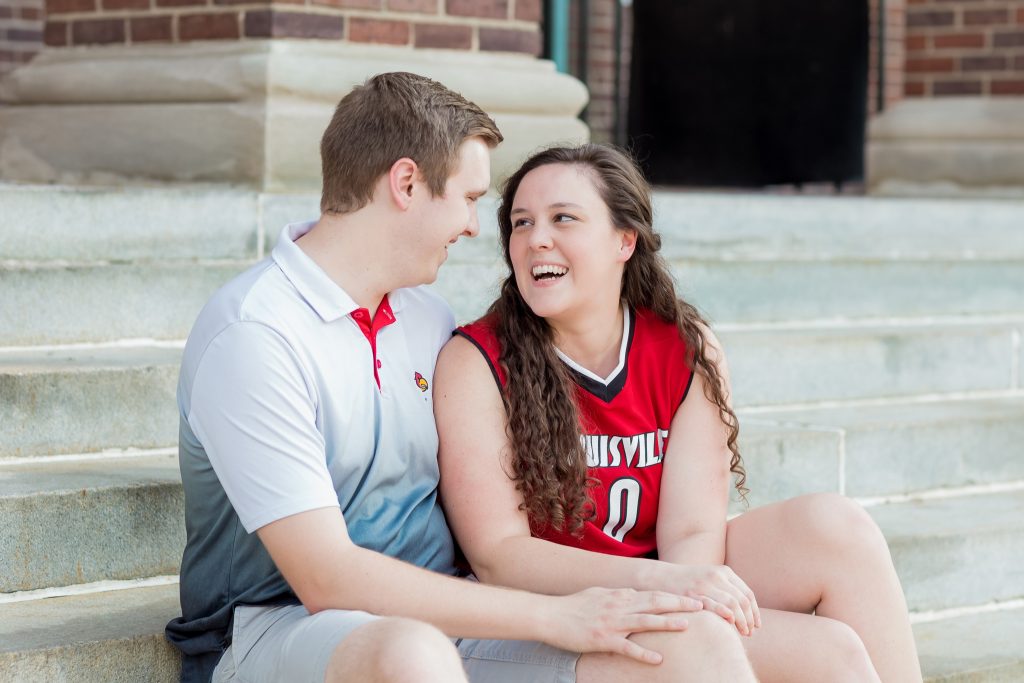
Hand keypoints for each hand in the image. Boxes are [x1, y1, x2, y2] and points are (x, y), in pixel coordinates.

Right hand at [540, 587, 703, 663]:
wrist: (550, 615)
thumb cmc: (573, 605)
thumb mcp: (598, 593)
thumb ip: (619, 594)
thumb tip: (635, 593)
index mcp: (619, 595)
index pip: (653, 593)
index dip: (675, 595)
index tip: (692, 596)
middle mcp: (619, 606)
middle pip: (655, 603)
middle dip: (679, 603)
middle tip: (702, 605)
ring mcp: (612, 623)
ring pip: (645, 621)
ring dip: (667, 623)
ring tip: (687, 625)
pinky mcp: (603, 639)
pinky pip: (627, 647)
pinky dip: (644, 653)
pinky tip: (658, 659)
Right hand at [658, 564, 760, 635]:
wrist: (661, 576)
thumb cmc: (689, 582)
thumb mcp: (711, 578)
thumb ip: (727, 589)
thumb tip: (747, 612)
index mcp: (724, 572)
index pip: (747, 594)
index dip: (755, 611)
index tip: (757, 625)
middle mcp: (716, 576)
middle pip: (742, 600)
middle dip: (749, 619)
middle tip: (750, 632)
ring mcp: (704, 584)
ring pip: (732, 604)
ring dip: (741, 621)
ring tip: (743, 633)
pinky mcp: (692, 593)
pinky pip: (713, 605)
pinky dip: (724, 614)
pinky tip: (730, 623)